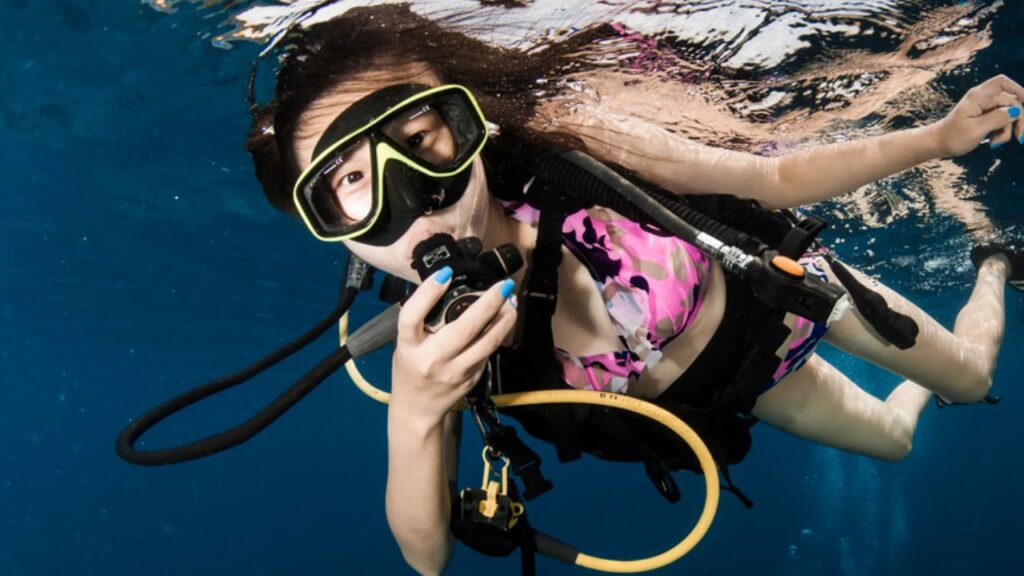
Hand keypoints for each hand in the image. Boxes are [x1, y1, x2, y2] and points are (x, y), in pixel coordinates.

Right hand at [390, 268, 517, 428]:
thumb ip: (423, 322)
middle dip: (487, 303)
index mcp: (408, 347)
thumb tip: (450, 286)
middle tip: (502, 285)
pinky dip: (499, 333)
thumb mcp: (406, 344)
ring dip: (504, 320)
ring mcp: (454, 372)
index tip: (446, 273)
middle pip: (463, 328)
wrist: (418, 409)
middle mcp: (431, 360)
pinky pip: (488, 352)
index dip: (428, 293)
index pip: (412, 316)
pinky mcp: (470, 379)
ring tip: (511, 300)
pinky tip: (505, 320)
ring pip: (486, 343)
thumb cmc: (411, 368)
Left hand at [932, 74, 1023, 156]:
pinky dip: (1002, 132)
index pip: (1002, 83)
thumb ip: (997, 118)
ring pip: (1009, 115)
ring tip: (995, 143)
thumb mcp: (976, 129)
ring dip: (1008, 130)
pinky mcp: (986, 118)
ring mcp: (985, 108)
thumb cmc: (952, 137)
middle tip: (1020, 138)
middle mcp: (983, 99)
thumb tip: (1016, 110)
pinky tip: (993, 142)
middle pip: (1012, 102)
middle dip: (1018, 120)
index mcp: (978, 96)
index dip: (1018, 89)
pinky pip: (1003, 122)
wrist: (938, 145)